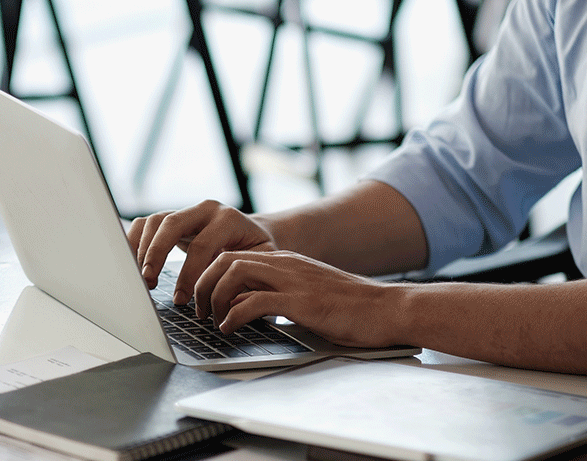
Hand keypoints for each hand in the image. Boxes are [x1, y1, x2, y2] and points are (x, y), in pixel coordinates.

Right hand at [127, 200, 276, 304]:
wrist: (254, 233)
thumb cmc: (257, 252)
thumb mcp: (260, 263)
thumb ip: (246, 278)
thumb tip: (230, 304)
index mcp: (228, 219)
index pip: (201, 245)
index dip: (189, 274)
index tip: (181, 299)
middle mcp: (205, 210)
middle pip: (172, 224)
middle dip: (157, 253)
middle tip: (149, 280)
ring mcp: (186, 211)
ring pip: (155, 221)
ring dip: (143, 249)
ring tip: (142, 277)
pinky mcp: (172, 218)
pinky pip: (146, 224)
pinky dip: (134, 242)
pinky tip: (133, 264)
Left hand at [195, 250, 401, 348]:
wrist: (388, 308)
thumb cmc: (351, 308)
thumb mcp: (306, 296)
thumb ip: (277, 297)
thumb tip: (244, 311)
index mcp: (284, 261)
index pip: (232, 257)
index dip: (209, 277)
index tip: (202, 300)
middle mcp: (284, 264)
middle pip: (224, 259)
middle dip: (202, 284)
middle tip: (198, 311)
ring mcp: (292, 280)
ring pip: (233, 273)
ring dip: (213, 297)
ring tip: (211, 320)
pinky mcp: (301, 301)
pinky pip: (254, 302)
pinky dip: (234, 316)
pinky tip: (231, 329)